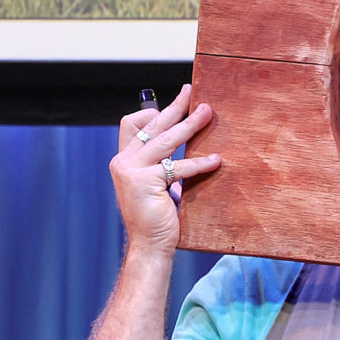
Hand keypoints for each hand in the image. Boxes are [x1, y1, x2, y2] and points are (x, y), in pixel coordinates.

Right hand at [109, 84, 220, 252]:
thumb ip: (162, 165)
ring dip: (190, 125)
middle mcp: (123, 161)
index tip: (176, 105)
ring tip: (208, 114)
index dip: (152, 112)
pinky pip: (178, 166)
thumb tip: (187, 145)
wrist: (149, 245)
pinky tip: (216, 159)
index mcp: (124, 160)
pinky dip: (200, 162)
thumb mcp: (156, 185)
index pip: (132, 124)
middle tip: (193, 93)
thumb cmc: (156, 217)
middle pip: (152, 124)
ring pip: (166, 140)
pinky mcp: (145, 181)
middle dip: (175, 107)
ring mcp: (131, 170)